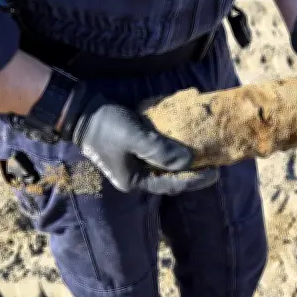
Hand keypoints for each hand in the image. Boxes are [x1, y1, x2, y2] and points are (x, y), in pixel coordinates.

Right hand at [61, 83, 218, 194]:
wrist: (80, 111)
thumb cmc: (106, 125)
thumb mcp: (135, 137)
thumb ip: (161, 150)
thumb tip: (189, 161)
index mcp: (135, 181)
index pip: (172, 185)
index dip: (195, 180)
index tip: (216, 172)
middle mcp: (136, 176)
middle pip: (170, 177)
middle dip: (193, 172)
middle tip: (216, 164)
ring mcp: (134, 164)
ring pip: (166, 166)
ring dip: (184, 160)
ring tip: (206, 153)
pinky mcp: (135, 149)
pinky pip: (159, 152)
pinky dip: (173, 148)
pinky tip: (186, 140)